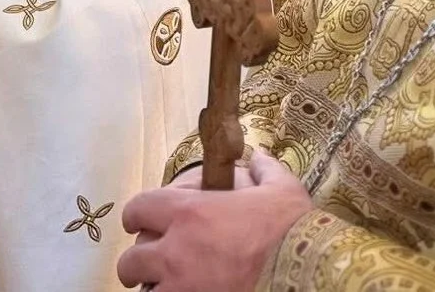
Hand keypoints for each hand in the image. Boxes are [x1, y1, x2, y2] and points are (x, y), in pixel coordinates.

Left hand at [117, 149, 312, 290]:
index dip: (138, 215)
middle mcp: (176, 251)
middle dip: (138, 261)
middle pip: (130, 260)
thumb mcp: (281, 189)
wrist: (304, 273)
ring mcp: (181, 287)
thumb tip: (258, 157)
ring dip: (151, 286)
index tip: (142, 221)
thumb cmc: (291, 230)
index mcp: (190, 213)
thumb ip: (263, 170)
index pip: (138, 208)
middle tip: (152, 262)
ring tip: (167, 284)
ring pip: (142, 291)